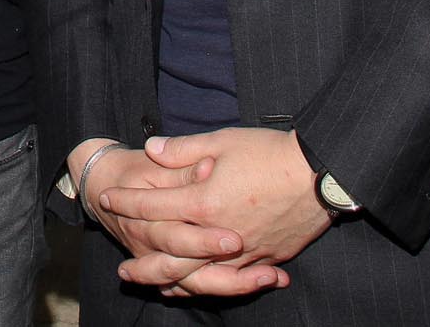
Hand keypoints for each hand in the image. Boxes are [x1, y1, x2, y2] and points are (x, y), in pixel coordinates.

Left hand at [99, 128, 329, 292]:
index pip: (154, 206)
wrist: (322, 172)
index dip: (127, 202)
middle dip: (144, 263)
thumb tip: (152, 148)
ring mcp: (245, 250)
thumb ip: (183, 149)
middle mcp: (220, 233)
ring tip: (156, 286)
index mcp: (204, 201)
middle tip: (123, 270)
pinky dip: (213, 285)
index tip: (107, 199)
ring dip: (175, 282)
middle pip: (172, 256)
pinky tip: (202, 287)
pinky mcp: (268, 257)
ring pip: (201, 276)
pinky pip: (235, 279)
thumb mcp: (222, 141)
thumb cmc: (270, 152)